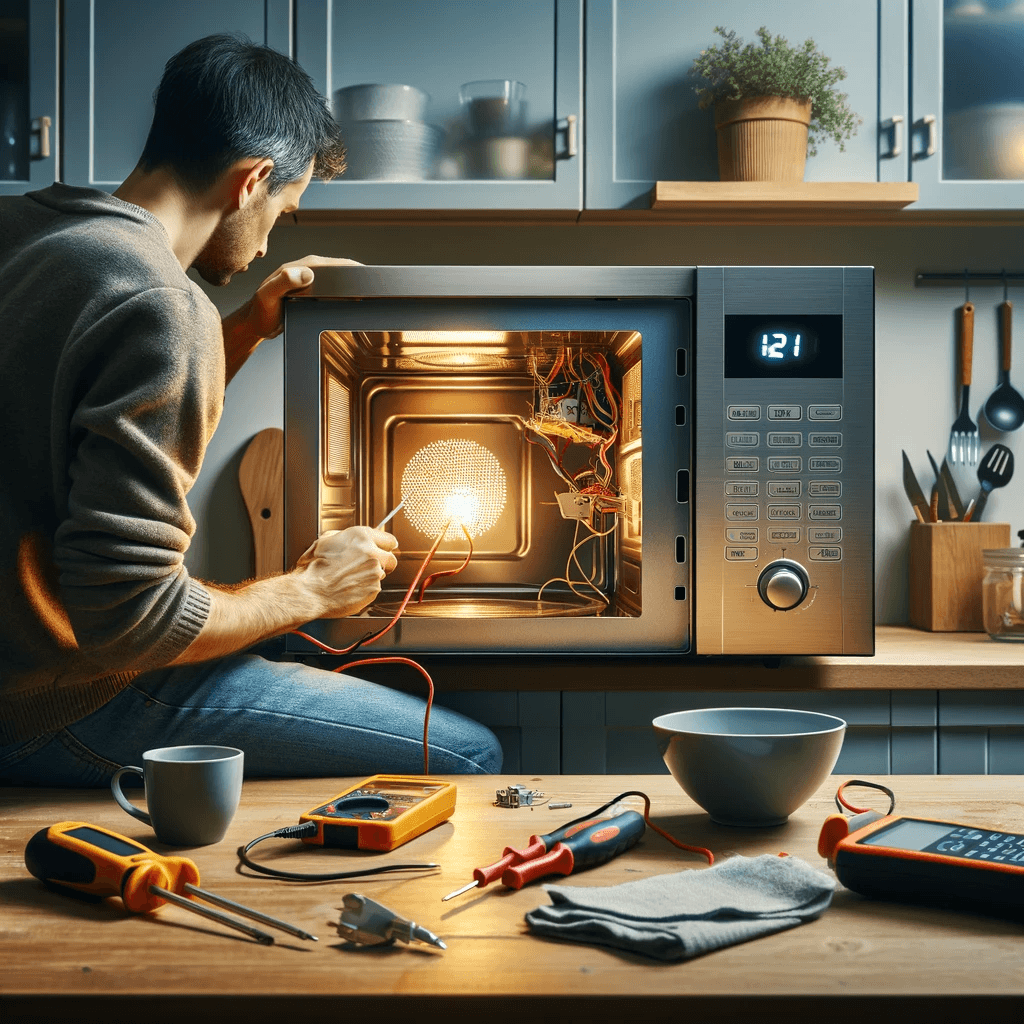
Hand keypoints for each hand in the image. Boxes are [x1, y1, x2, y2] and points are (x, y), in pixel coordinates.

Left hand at [244, 255, 362, 340]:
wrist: (255, 324)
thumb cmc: (260, 312)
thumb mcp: (268, 296)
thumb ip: (283, 281)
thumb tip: (307, 273)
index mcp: (300, 267)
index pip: (334, 264)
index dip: (352, 270)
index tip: (367, 278)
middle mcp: (307, 270)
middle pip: (341, 270)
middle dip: (358, 277)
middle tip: (376, 288)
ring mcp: (311, 281)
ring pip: (339, 279)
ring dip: (353, 286)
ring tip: (370, 295)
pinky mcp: (312, 292)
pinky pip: (333, 289)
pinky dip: (345, 294)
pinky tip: (353, 301)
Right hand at [292, 526, 398, 618]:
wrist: (311, 590)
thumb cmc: (315, 568)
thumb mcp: (326, 541)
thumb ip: (346, 537)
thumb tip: (354, 539)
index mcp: (361, 536)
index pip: (389, 539)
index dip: (386, 546)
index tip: (386, 550)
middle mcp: (371, 552)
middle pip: (390, 558)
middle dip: (383, 563)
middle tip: (369, 568)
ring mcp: (375, 571)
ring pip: (381, 574)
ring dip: (370, 576)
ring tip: (351, 579)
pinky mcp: (374, 588)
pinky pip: (375, 588)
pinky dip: (366, 589)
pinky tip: (351, 587)